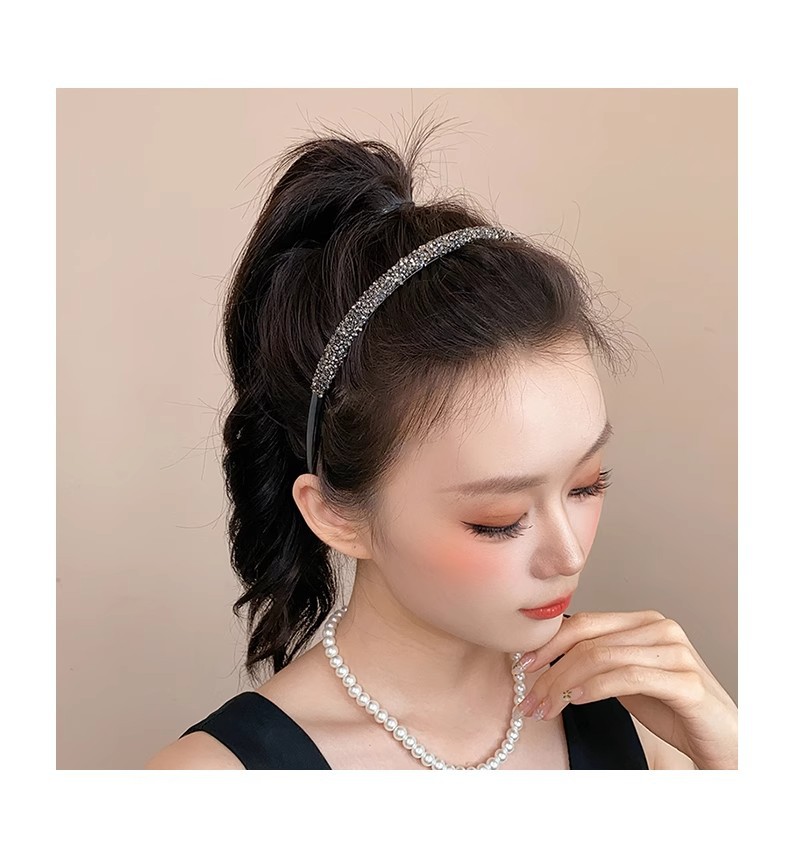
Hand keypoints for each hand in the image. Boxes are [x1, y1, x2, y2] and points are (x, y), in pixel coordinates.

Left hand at [514, 609, 737, 768]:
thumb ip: (598, 663)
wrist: (722, 739)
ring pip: (601, 657)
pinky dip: (594, 688)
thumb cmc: (673, 709)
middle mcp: (661, 628)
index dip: (549, 642)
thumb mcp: (627, 680)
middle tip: (528, 699)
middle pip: (588, 640)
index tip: (523, 666)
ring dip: (563, 684)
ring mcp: (676, 652)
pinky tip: (573, 702)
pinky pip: (628, 678)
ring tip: (543, 708)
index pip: (586, 622)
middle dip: (550, 669)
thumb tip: (547, 659)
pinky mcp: (686, 681)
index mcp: (644, 622)